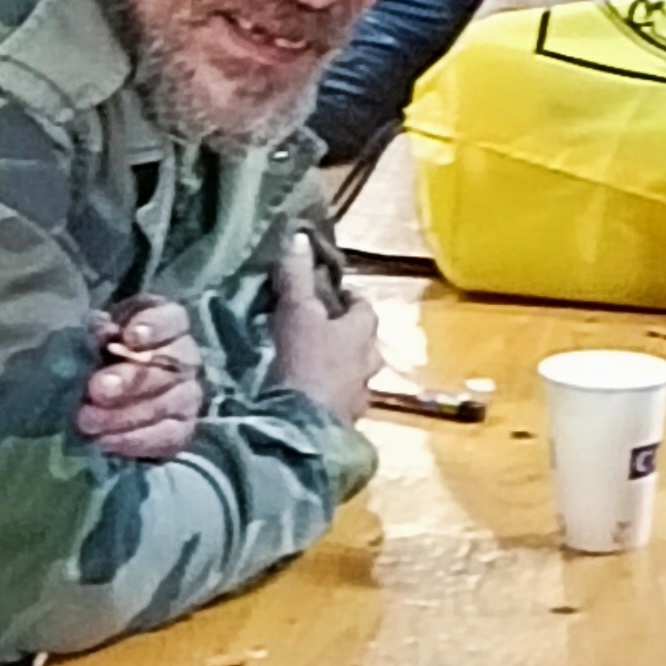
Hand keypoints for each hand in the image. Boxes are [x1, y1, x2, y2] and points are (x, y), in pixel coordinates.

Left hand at [80, 295, 205, 464]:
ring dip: (126, 414)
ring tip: (88, 421)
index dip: (155, 327)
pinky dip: (136, 440)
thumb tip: (102, 330)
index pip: (173, 319)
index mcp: (165, 323)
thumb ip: (98, 330)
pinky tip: (106, 441)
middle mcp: (185, 357)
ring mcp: (188, 394)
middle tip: (97, 389)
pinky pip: (170, 437)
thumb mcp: (91, 336)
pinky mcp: (182, 428)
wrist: (94, 396)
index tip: (129, 337)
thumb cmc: (94, 355)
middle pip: (171, 366)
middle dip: (132, 379)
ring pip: (171, 403)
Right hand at [271, 233, 381, 425]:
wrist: (301, 428)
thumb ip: (297, 275)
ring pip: (356, 376)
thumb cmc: (304, 362)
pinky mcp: (345, 425)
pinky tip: (312, 398)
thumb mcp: (296, 311)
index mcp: (362, 333)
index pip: (364, 307)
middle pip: (365, 343)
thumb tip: (298, 236)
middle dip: (347, 335)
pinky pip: (342, 404)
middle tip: (320, 330)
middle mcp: (369, 365)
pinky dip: (331, 396)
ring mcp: (359, 398)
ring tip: (314, 366)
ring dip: (341, 369)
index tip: (328, 295)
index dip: (347, 298)